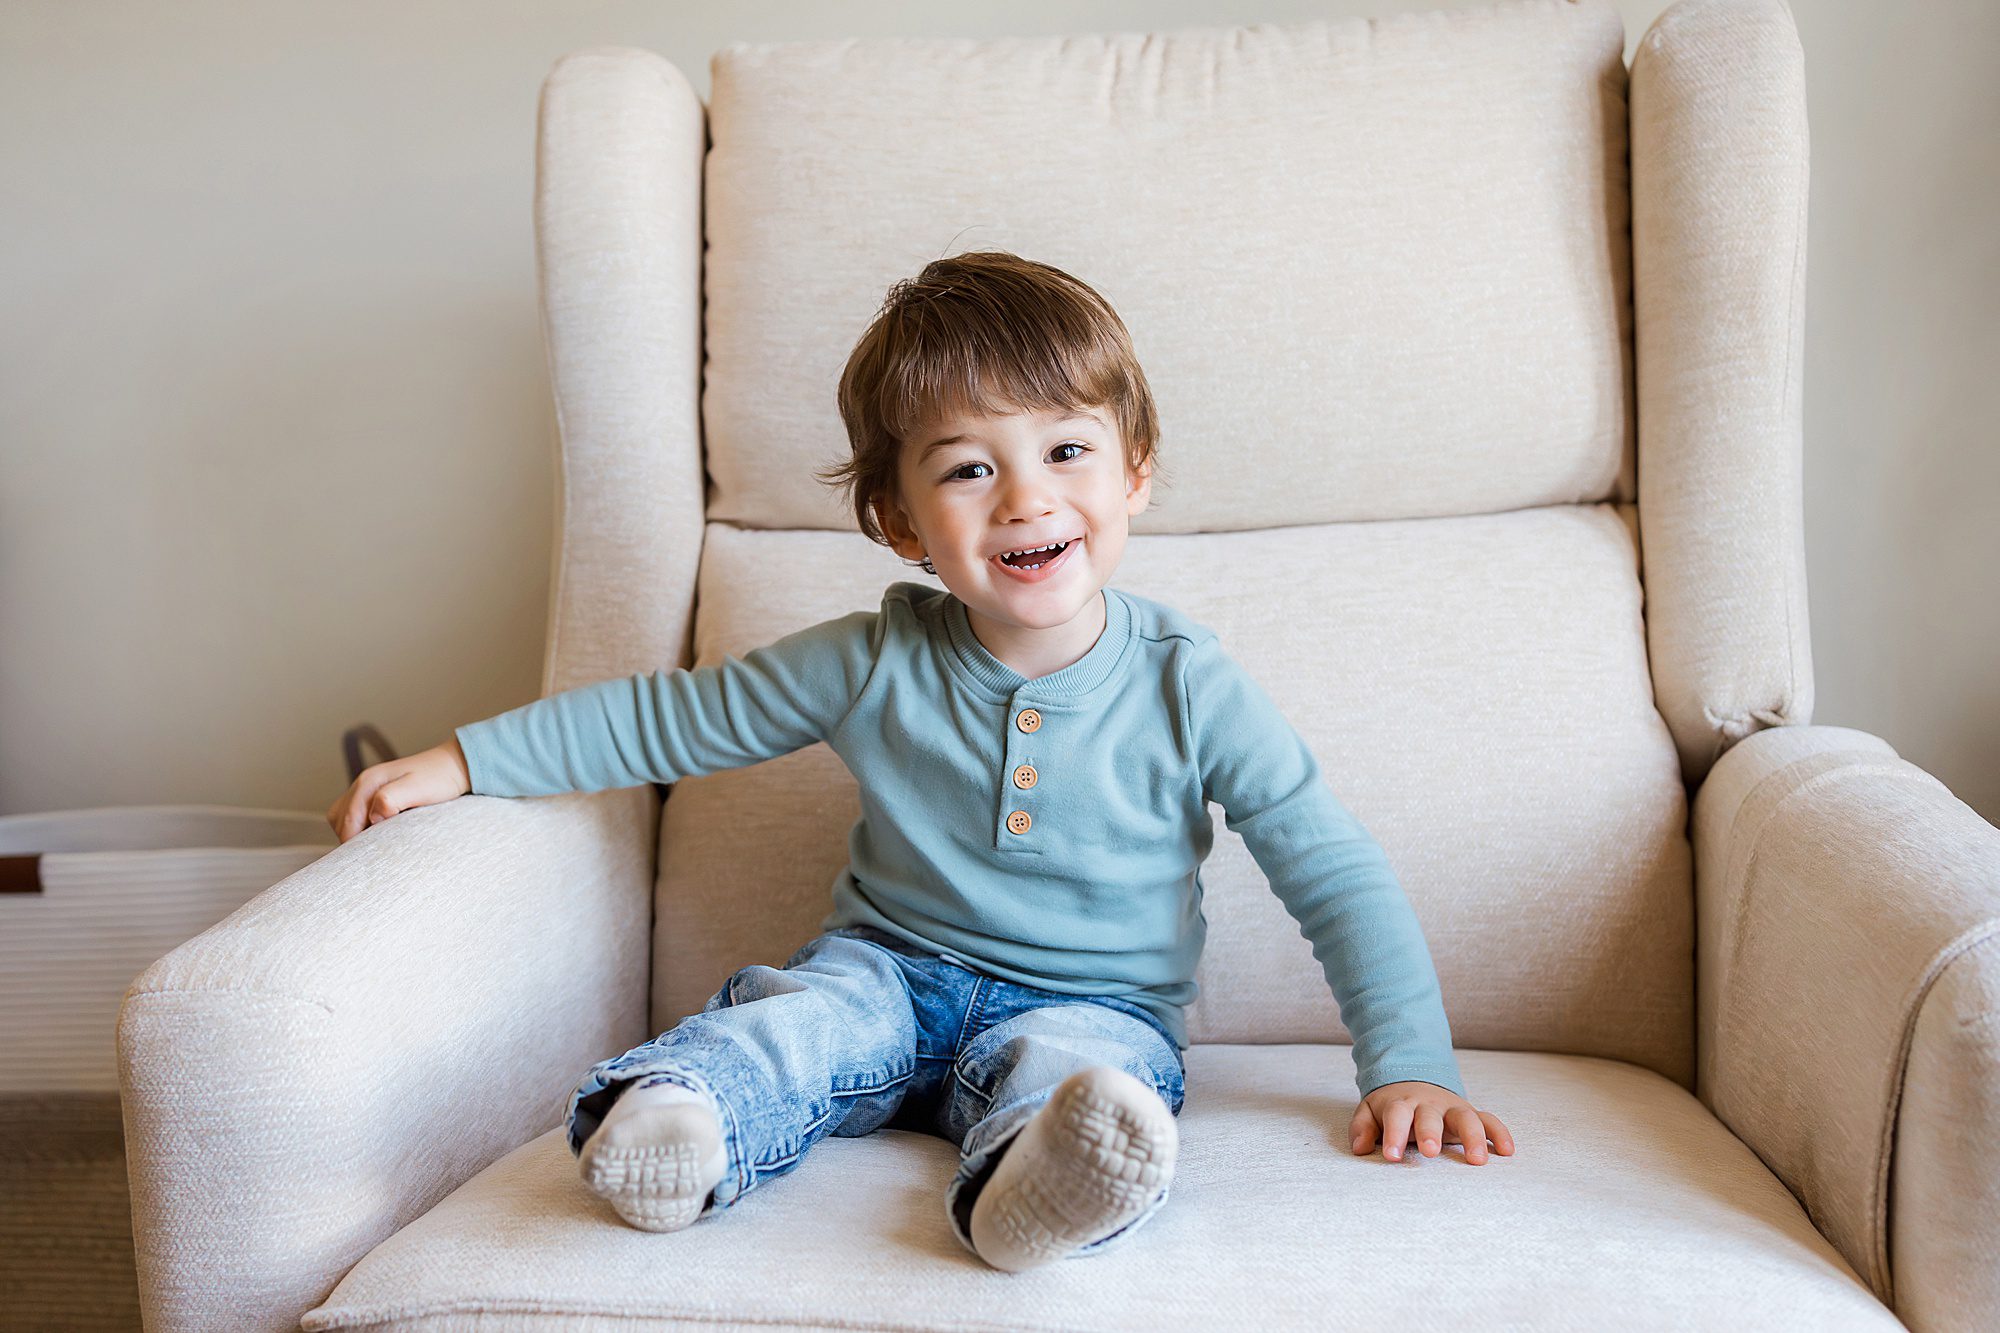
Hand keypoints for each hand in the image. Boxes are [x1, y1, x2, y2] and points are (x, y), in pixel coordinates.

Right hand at [326, 739, 472, 843]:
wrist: (455, 766)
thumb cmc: (439, 778)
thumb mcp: (418, 789)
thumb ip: (392, 799)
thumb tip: (373, 815)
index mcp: (369, 782)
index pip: (347, 819)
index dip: (352, 842)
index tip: (365, 858)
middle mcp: (364, 783)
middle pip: (339, 819)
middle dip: (349, 837)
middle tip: (370, 853)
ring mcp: (369, 788)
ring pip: (344, 816)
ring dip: (353, 831)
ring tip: (373, 843)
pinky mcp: (376, 794)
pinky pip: (357, 813)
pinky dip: (360, 825)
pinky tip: (378, 833)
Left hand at [1351, 1080, 1514, 1164]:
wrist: (1413, 1079)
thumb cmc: (1391, 1107)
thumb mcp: (1370, 1111)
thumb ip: (1363, 1128)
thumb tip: (1359, 1149)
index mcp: (1401, 1103)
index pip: (1396, 1116)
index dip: (1394, 1135)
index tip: (1393, 1156)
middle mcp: (1428, 1104)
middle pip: (1430, 1116)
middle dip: (1430, 1133)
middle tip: (1429, 1152)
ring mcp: (1452, 1108)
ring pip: (1465, 1117)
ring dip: (1472, 1136)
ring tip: (1477, 1161)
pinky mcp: (1470, 1113)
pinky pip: (1489, 1120)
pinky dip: (1499, 1133)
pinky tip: (1507, 1151)